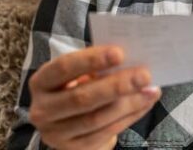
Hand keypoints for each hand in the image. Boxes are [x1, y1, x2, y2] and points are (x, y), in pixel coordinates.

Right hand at [28, 45, 161, 149]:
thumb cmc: (78, 85)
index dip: (91, 60)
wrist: (69, 122)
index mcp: (41, 82)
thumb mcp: (78, 73)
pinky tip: (146, 103)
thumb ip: (97, 66)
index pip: (64, 68)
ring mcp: (56, 133)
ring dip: (129, 103)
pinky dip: (130, 116)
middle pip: (82, 98)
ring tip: (151, 89)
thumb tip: (132, 59)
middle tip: (144, 75)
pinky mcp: (74, 148)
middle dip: (116, 86)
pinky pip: (107, 132)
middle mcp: (43, 110)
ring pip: (97, 119)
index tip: (120, 53)